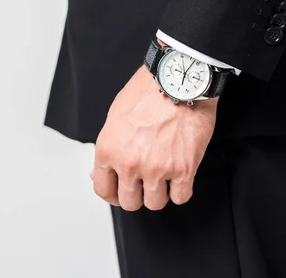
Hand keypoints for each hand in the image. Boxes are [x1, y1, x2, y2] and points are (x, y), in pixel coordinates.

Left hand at [90, 65, 217, 210]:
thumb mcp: (114, 118)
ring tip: (162, 176)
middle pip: (129, 202)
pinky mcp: (183, 169)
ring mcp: (157, 169)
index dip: (112, 194)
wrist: (178, 81)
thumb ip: (109, 149)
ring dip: (159, 193)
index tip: (119, 192)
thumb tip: (101, 172)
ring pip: (155, 203)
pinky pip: (180, 197)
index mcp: (108, 150)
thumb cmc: (147, 92)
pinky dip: (180, 190)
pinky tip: (179, 177)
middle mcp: (129, 163)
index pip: (103, 190)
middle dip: (136, 194)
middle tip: (143, 183)